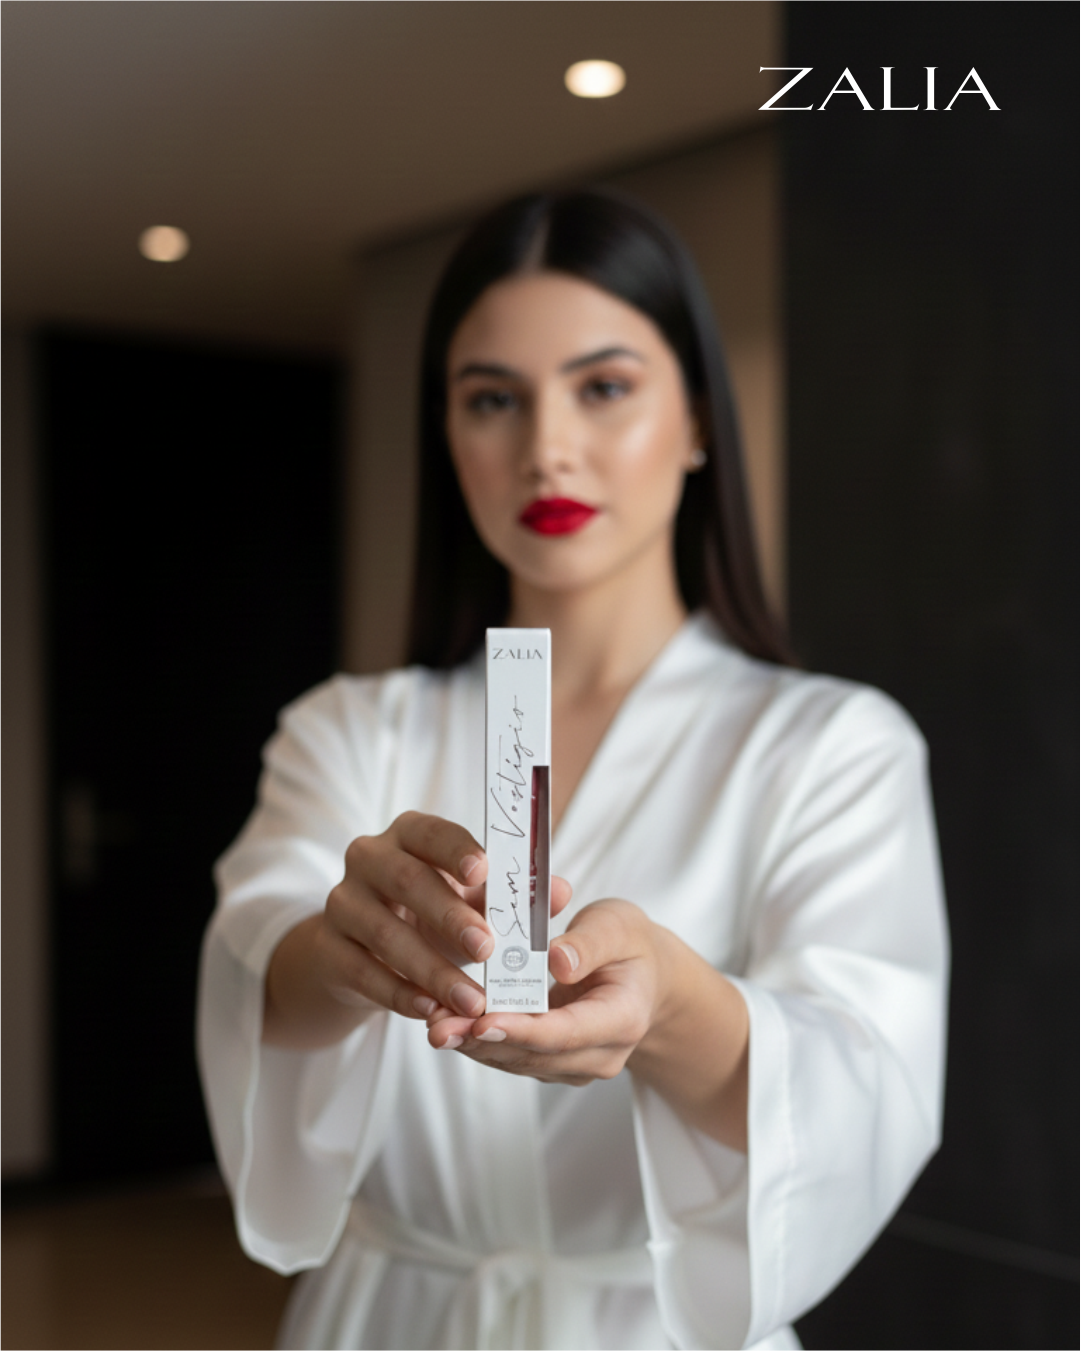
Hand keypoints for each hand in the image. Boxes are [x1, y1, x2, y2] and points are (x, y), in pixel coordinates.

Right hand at [263, 811, 571, 1047]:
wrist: (358, 950)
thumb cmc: (431, 913)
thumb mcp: (470, 901)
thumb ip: (511, 896)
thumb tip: (560, 890)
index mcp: (408, 834)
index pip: (430, 831)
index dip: (455, 849)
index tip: (484, 870)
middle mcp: (368, 858)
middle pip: (407, 881)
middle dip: (449, 916)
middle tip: (488, 949)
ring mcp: (341, 902)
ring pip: (384, 933)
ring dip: (431, 969)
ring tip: (472, 999)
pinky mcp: (327, 948)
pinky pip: (362, 971)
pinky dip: (398, 993)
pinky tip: (430, 1010)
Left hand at [426, 895, 750, 1149]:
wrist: (643, 976)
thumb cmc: (628, 943)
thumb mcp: (618, 925)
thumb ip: (589, 943)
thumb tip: (558, 962)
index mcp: (623, 1019)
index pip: (567, 1033)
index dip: (523, 1031)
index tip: (484, 1023)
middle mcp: (600, 1054)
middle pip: (535, 1055)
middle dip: (483, 1042)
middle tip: (438, 1027)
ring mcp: (575, 1064)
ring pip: (517, 1061)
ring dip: (473, 1045)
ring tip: (433, 1025)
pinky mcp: (551, 1063)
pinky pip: (513, 1056)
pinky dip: (480, 1041)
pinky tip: (448, 1023)